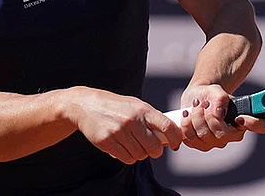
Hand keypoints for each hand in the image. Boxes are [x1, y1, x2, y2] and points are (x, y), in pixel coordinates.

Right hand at [67, 87, 182, 163]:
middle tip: (153, 149)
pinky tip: (125, 148)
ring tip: (135, 145)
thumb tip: (170, 135)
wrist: (87, 105)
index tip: (177, 144)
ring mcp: (119, 132)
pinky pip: (126, 158)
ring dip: (141, 154)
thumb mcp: (136, 105)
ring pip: (140, 155)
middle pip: (154, 147)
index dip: (176, 138)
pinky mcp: (107, 142)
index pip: (166, 126)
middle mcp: (132, 120)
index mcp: (143, 110)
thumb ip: (152, 118)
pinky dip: (129, 157)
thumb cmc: (117, 107)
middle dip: (156, 151)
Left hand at [178, 84, 264, 151]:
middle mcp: (232, 135)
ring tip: (195, 105)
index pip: (260, 126)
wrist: (196, 99)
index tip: (240, 117)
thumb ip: (220, 98)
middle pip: (222, 134)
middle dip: (209, 117)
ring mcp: (216, 143)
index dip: (253, 124)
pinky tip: (187, 114)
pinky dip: (186, 125)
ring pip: (204, 136)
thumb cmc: (211, 95)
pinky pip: (191, 140)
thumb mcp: (216, 91)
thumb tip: (219, 112)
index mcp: (244, 120)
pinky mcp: (200, 145)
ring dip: (196, 117)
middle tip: (204, 103)